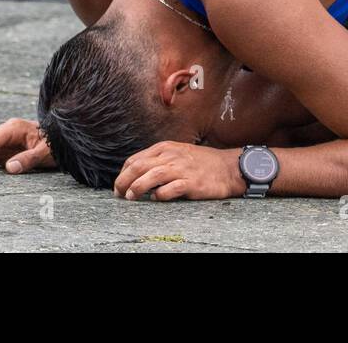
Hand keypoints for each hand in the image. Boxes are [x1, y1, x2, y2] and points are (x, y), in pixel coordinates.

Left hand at [113, 142, 244, 200]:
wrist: (228, 167)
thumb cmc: (201, 162)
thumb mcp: (177, 153)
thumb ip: (158, 160)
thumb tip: (136, 173)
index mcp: (165, 148)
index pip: (135, 159)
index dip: (123, 173)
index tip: (118, 185)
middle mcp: (171, 156)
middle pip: (139, 167)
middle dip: (123, 181)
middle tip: (118, 193)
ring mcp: (181, 169)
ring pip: (152, 176)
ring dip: (137, 187)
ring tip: (130, 197)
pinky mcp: (192, 182)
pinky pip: (171, 189)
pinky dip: (161, 194)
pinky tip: (156, 198)